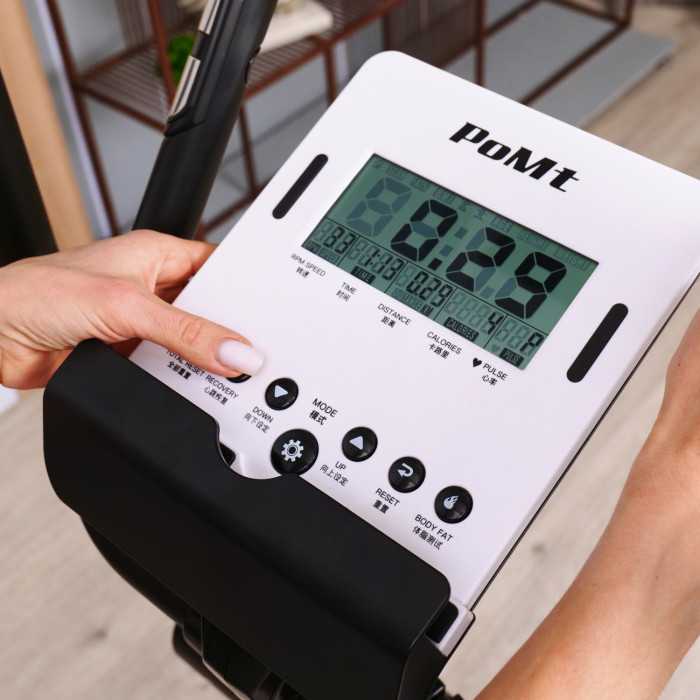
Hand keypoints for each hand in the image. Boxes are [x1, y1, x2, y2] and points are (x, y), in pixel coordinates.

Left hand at [0, 230, 263, 388]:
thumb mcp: (126, 306)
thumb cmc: (37, 293)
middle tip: (253, 351)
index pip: (217, 266)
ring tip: (229, 372)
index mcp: (155, 254)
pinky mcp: (129, 355)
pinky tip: (195, 386)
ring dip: (203, 358)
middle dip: (228, 330)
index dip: (245, 287)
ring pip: (190, 342)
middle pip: (208, 310)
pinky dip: (182, 379)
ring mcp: (140, 324)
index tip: (270, 313)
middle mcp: (151, 287)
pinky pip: (170, 368)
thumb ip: (185, 332)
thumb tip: (234, 352)